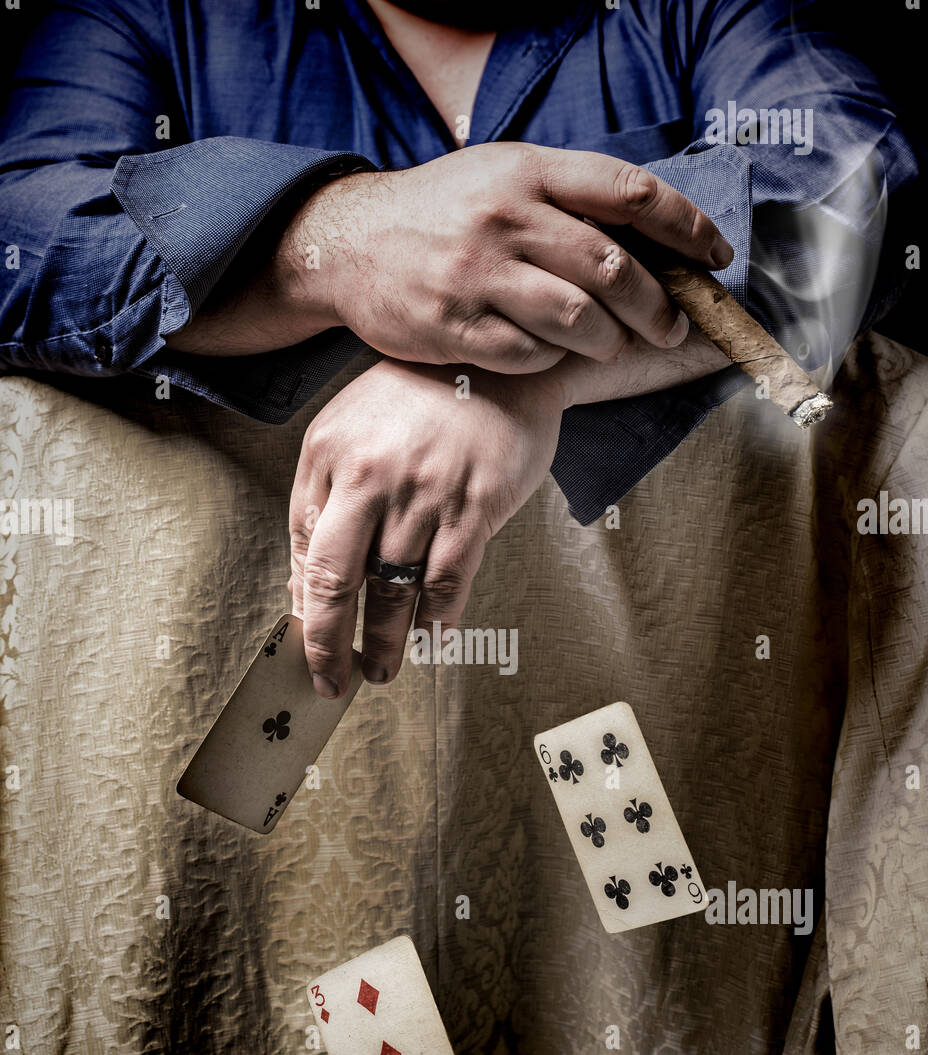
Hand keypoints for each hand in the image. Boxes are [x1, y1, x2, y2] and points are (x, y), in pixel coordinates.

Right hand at [282, 142, 732, 370]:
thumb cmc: (440, 213)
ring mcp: (477, 274)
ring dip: (610, 340)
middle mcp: (505, 218)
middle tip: (674, 325)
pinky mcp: (453, 326)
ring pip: (577, 320)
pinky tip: (550, 353)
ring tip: (613, 344)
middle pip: (611, 267)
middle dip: (658, 305)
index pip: (628, 192)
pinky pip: (530, 355)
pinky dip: (552, 359)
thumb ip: (567, 198)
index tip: (716, 257)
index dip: (685, 226)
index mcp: (527, 171)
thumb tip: (651, 237)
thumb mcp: (501, 177)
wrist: (348, 243)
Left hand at [288, 357, 565, 694]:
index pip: (304, 547)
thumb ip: (327, 498)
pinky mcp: (474, 503)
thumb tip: (305, 584)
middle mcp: (371, 472)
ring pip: (393, 586)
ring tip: (382, 669)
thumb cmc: (421, 400)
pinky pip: (448, 578)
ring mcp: (424, 490)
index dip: (303, 605)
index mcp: (329, 453)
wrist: (498, 362)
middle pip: (336, 577)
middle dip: (328, 641)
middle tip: (330, 681)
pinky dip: (438, 617)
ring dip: (385, 639)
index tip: (308, 642)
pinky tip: (432, 638)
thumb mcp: (353, 430)